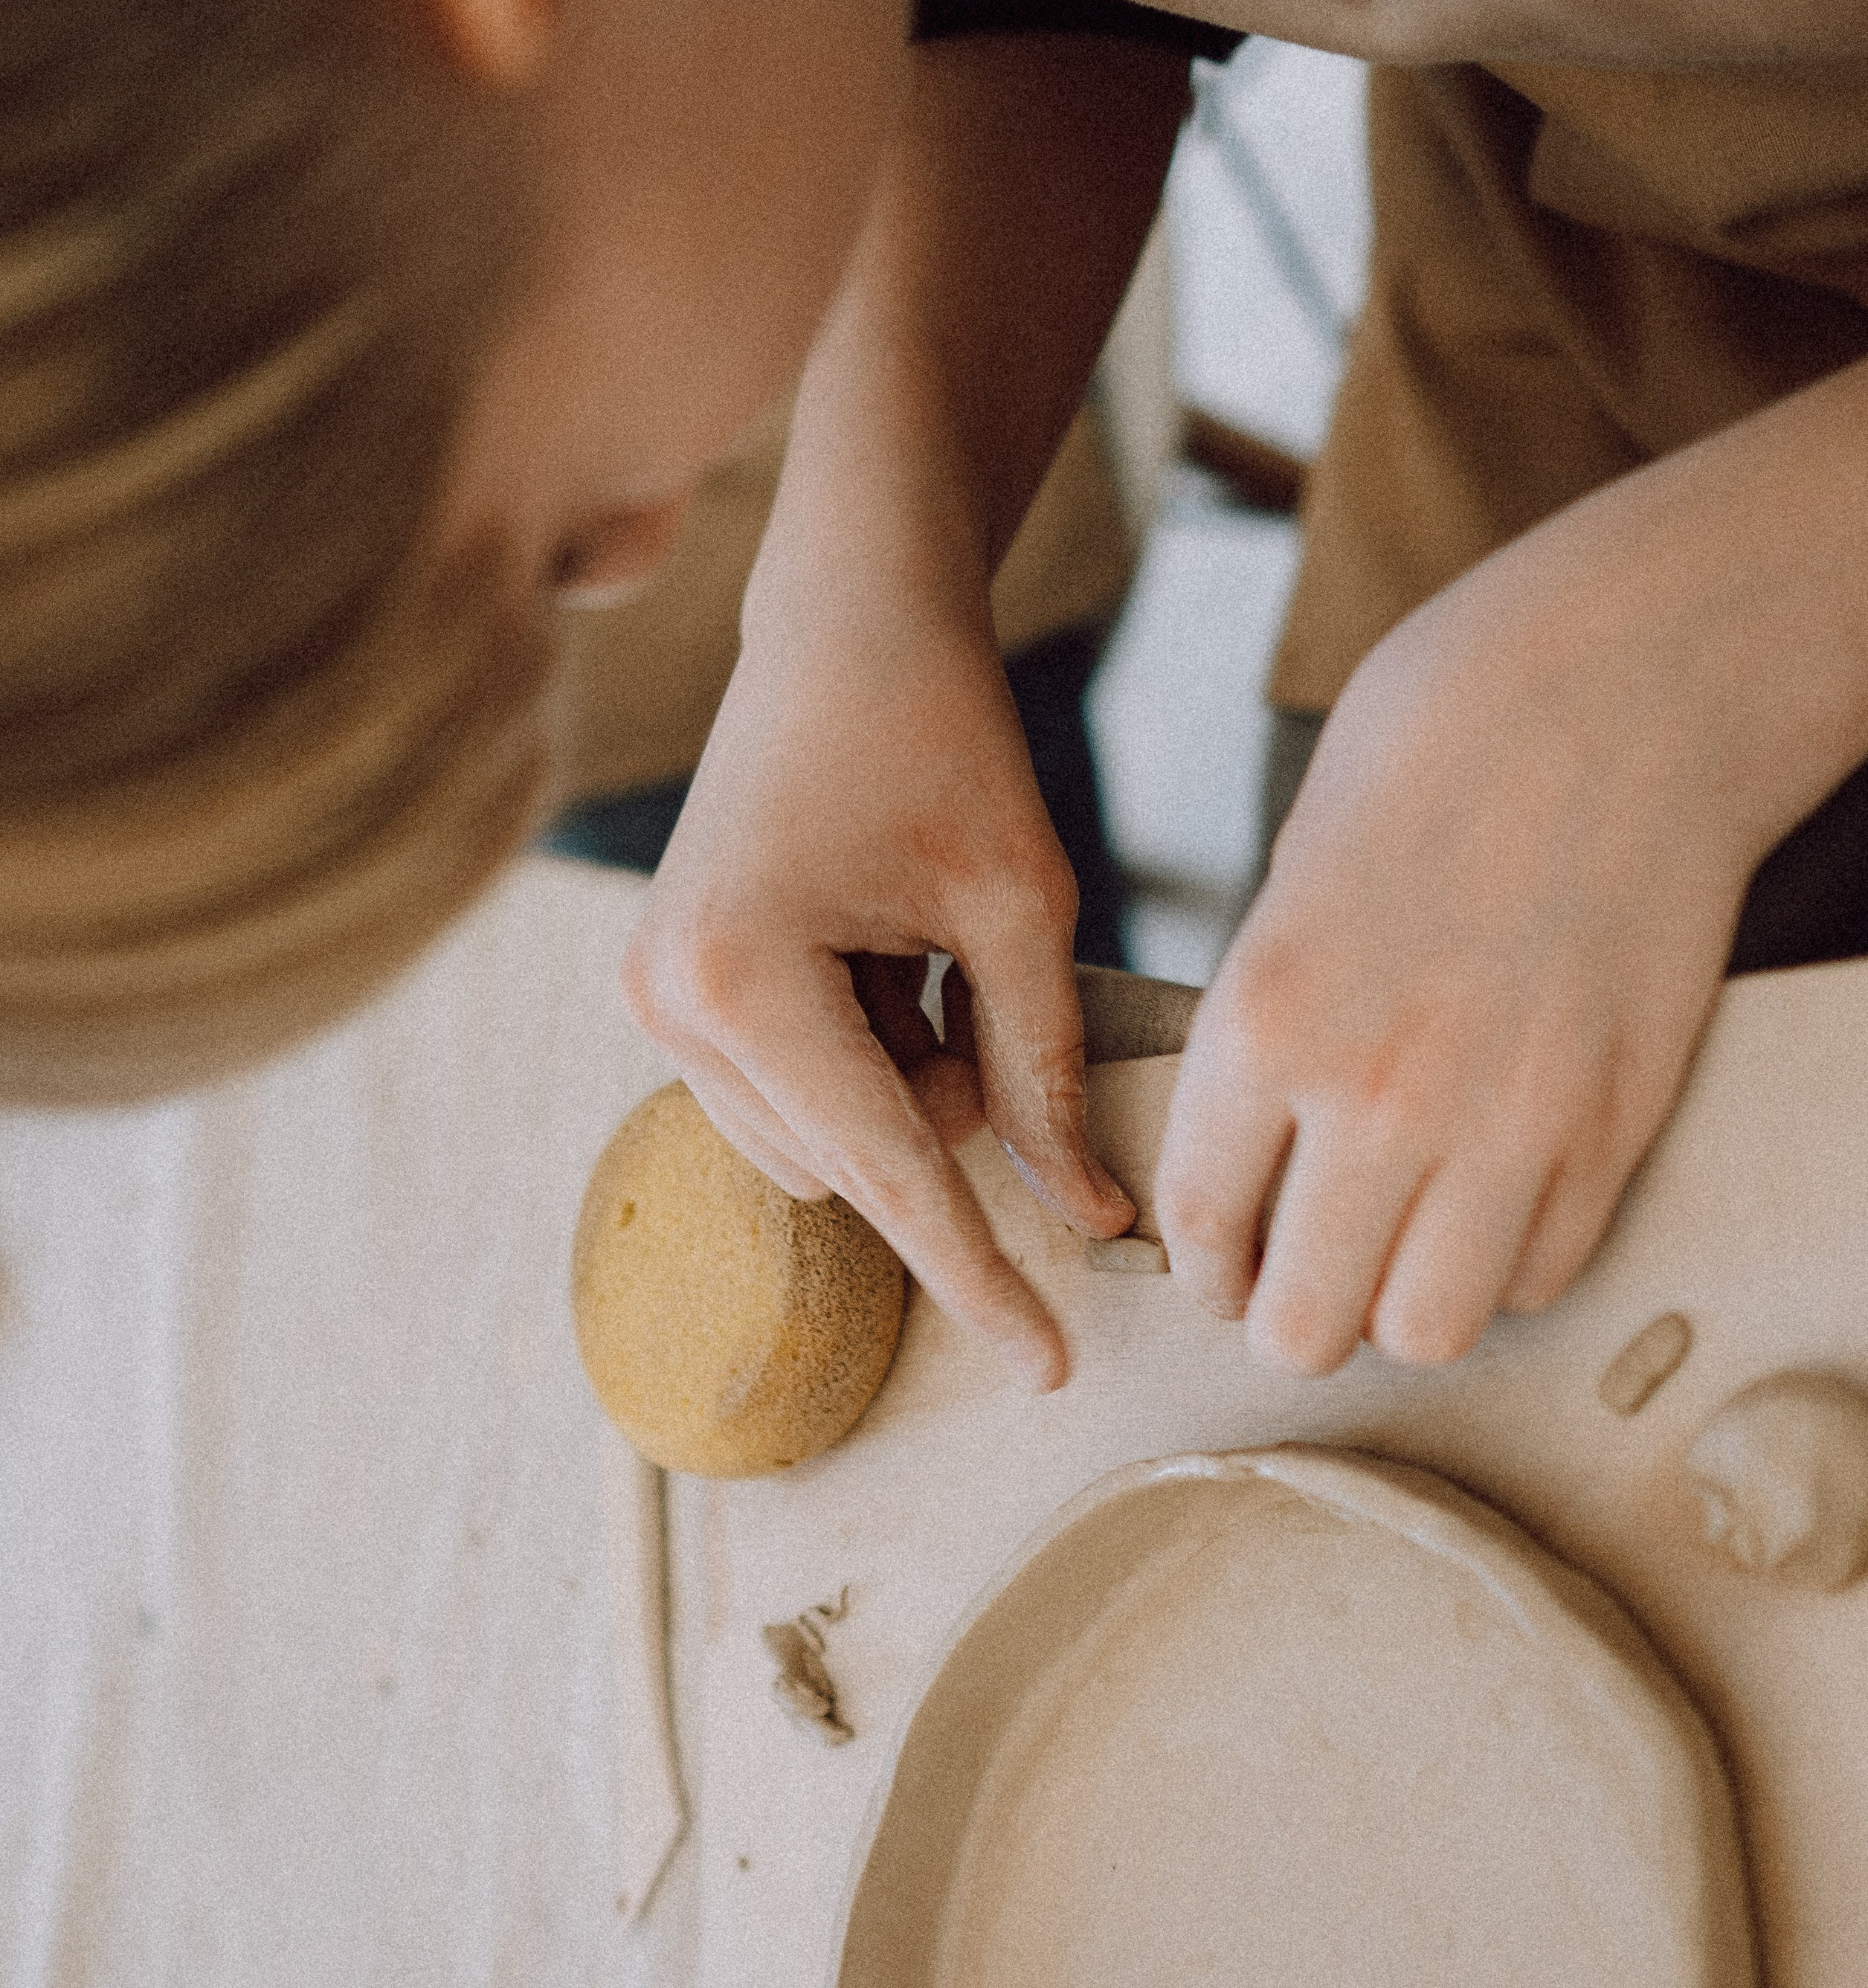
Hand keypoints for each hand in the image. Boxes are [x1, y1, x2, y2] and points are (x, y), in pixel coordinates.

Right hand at [623, 596, 1133, 1390]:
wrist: (842, 619)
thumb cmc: (940, 735)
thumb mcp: (1020, 905)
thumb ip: (1044, 1072)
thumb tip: (1092, 1221)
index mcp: (743, 977)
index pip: (887, 1171)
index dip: (978, 1273)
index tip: (1045, 1368)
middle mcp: (670, 1003)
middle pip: (852, 1159)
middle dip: (946, 1112)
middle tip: (981, 976)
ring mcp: (656, 1001)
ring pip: (822, 1140)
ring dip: (904, 1083)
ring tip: (919, 942)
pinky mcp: (670, 991)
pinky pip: (792, 1093)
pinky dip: (866, 1056)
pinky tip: (881, 948)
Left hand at [1154, 417, 1862, 1370]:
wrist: (1628, 685)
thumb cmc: (1444, 743)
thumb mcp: (1294, 872)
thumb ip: (1269, 1021)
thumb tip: (1259, 1132)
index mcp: (1268, 1018)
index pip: (1201, 1221)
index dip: (1203, 1270)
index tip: (1220, 1270)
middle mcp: (1381, 1094)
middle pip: (1306, 1320)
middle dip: (1290, 1316)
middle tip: (1300, 1280)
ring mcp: (1510, 1122)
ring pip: (1428, 1330)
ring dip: (1401, 1307)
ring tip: (1401, 1251)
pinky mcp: (1616, 1126)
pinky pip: (1539, 1274)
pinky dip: (1506, 1263)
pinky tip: (1492, 1199)